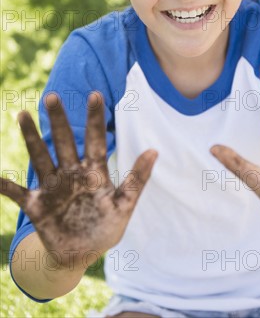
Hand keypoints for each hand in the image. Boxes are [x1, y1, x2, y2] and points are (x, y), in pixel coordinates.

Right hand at [0, 92, 156, 269]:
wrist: (80, 254)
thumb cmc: (105, 227)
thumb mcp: (125, 205)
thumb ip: (137, 179)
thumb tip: (155, 150)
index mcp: (94, 171)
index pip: (95, 139)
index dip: (95, 118)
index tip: (95, 94)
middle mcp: (71, 173)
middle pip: (63, 141)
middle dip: (58, 120)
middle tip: (53, 96)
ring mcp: (52, 187)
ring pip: (40, 157)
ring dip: (30, 138)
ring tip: (22, 114)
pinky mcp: (36, 205)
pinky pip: (17, 193)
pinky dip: (5, 186)